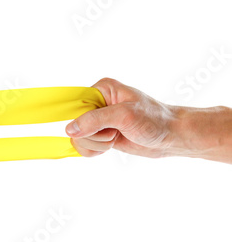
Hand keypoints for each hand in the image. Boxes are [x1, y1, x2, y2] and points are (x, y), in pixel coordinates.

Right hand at [66, 78, 231, 162]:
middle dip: (93, 135)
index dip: (81, 120)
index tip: (100, 127)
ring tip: (116, 137)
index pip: (75, 105)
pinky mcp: (100, 135)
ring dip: (97, 144)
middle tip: (114, 132)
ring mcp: (98, 120)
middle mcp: (97, 103)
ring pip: (78, 138)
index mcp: (101, 90)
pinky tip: (110, 147)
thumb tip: (69, 130)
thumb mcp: (124, 116)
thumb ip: (95, 120)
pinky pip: (84, 147)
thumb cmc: (154, 120)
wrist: (171, 136)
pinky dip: (95, 151)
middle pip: (74, 124)